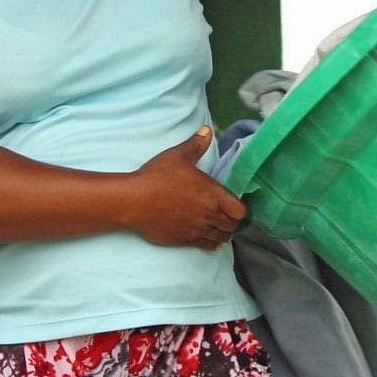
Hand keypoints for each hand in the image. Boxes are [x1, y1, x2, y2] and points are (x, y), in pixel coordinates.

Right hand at [124, 127, 247, 251]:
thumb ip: (196, 144)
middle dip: (234, 220)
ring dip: (224, 231)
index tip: (238, 203)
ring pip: (222, 237)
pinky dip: (212, 243)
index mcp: (212, 194)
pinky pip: (207, 246)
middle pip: (233, 225)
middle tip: (230, 215)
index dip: (242, 207)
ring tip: (221, 225)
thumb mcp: (178, 155)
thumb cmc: (156, 177)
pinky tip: (211, 238)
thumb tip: (207, 130)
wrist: (134, 201)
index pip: (241, 210)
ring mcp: (197, 229)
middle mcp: (209, 214)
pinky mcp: (185, 240)